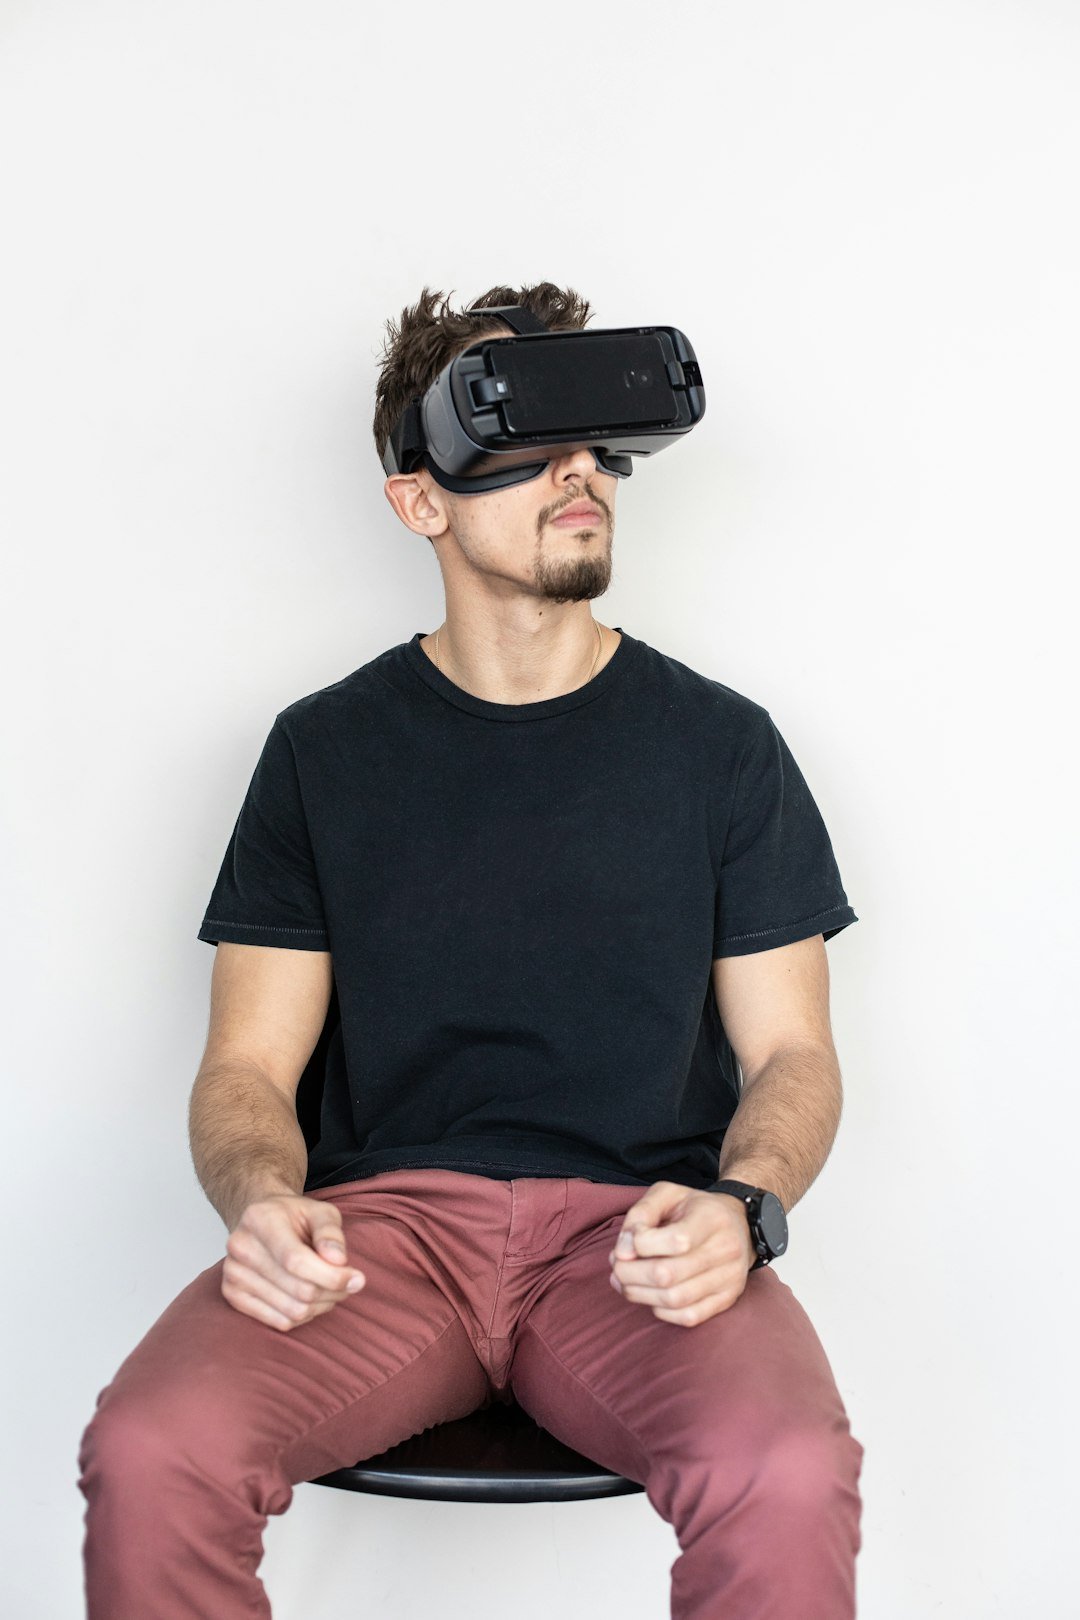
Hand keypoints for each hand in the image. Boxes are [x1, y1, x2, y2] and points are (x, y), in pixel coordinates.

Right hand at [222, 1194, 366, 1331]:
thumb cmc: (294, 1216)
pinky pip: (280, 1322)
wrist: (261, 1221)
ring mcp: (232, 1273)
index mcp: (260, 1219)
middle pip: (298, 1289)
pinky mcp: (232, 1295)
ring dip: (321, 1305)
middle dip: (333, 1291)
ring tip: (329, 1288)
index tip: (357, 1279)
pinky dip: (304, 1315)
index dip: (331, 1276)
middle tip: (349, 1283)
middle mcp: (240, 1246)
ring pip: (292, 1310)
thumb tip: (338, 1262)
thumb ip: (330, 1233)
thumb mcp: (319, 1211)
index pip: (296, 1261)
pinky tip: (310, 1298)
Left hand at [607, 1182, 757, 1326]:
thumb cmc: (695, 1208)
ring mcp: (729, 1278)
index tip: (630, 1240)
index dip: (640, 1243)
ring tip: (626, 1282)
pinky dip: (662, 1311)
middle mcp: (726, 1249)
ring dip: (639, 1294)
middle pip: (668, 1274)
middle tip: (617, 1267)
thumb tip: (624, 1252)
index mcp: (711, 1218)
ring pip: (675, 1299)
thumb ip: (641, 1214)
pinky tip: (651, 1295)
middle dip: (630, 1273)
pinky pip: (689, 1317)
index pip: (676, 1240)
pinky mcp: (727, 1299)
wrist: (739, 1224)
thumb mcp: (667, 1194)